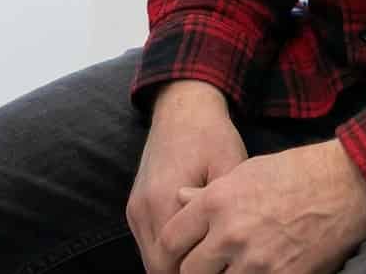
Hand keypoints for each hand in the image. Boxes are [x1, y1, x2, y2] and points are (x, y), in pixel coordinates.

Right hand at [128, 83, 247, 273]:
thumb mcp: (229, 170)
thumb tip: (230, 250)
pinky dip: (165, 252)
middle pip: (157, 267)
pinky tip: (193, 248)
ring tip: (206, 262)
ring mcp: (135, 208)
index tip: (220, 271)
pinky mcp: (135, 205)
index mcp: (163, 203)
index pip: (171, 266)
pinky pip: (147, 243)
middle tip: (216, 270)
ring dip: (173, 265)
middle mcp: (143, 209)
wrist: (182, 108)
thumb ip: (222, 214)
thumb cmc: (211, 137)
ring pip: (150, 257)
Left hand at [162, 139, 365, 273]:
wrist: (344, 186)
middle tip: (205, 266)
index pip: (171, 241)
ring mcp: (257, 262)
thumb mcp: (243, 171)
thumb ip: (207, 193)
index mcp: (215, 203)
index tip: (176, 257)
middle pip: (191, 272)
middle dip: (194, 271)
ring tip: (232, 266)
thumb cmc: (294, 173)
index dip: (170, 253)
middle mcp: (230, 234)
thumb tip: (180, 199)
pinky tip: (256, 271)